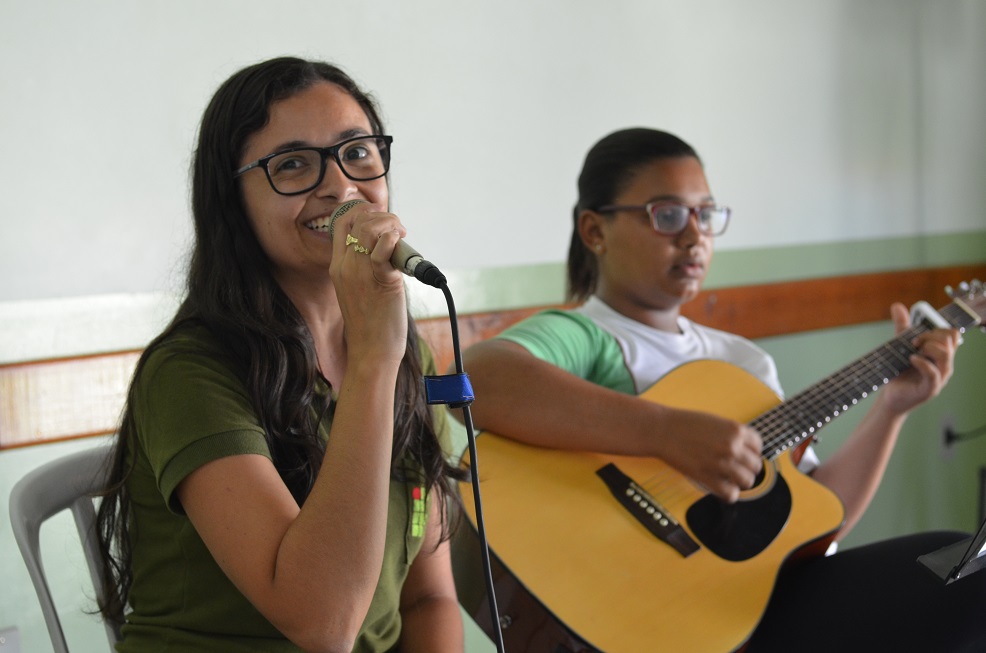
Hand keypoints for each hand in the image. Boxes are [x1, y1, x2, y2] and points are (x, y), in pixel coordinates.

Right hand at [329, 203, 408, 364]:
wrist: (370, 352)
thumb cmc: (371, 323)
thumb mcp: (360, 288)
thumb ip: (367, 266)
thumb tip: (386, 246)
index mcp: (338, 266)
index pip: (341, 222)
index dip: (362, 211)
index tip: (381, 220)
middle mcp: (345, 266)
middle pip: (356, 219)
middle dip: (381, 215)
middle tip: (398, 230)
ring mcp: (360, 273)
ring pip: (369, 228)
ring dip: (390, 224)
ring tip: (402, 236)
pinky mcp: (379, 281)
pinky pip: (383, 249)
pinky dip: (394, 239)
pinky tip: (402, 244)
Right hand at [652, 408, 763, 502]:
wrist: (661, 430)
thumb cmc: (684, 423)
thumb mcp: (715, 421)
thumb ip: (732, 435)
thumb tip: (745, 451)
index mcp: (735, 429)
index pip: (758, 446)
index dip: (751, 451)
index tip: (742, 455)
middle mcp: (732, 446)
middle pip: (755, 466)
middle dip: (746, 468)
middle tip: (734, 468)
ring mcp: (721, 463)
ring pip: (746, 481)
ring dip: (739, 482)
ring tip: (728, 478)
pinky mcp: (707, 477)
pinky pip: (730, 494)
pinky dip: (729, 493)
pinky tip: (721, 487)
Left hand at [880, 302, 958, 414]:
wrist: (891, 396)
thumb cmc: (900, 371)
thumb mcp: (901, 346)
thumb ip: (903, 327)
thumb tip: (897, 305)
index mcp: (941, 354)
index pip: (952, 334)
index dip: (936, 329)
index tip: (917, 335)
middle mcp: (944, 364)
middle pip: (950, 341)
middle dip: (930, 336)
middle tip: (913, 343)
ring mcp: (940, 377)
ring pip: (945, 355)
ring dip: (927, 348)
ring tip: (912, 352)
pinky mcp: (930, 388)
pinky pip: (933, 372)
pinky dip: (922, 362)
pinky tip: (911, 360)